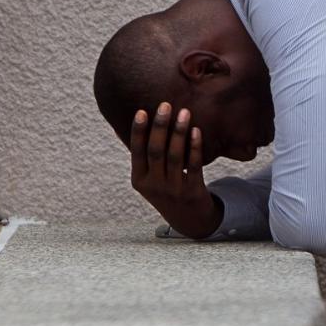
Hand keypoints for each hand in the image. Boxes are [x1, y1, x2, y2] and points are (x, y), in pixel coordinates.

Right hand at [130, 102, 223, 238]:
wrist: (190, 220)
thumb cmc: (167, 190)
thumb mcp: (150, 179)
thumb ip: (144, 157)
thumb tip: (129, 126)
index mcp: (139, 180)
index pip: (137, 152)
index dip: (138, 131)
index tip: (142, 111)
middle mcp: (154, 185)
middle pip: (155, 151)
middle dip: (160, 126)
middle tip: (166, 105)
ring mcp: (173, 189)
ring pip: (175, 156)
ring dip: (179, 132)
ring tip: (184, 112)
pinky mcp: (192, 191)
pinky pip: (193, 166)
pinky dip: (194, 147)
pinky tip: (197, 131)